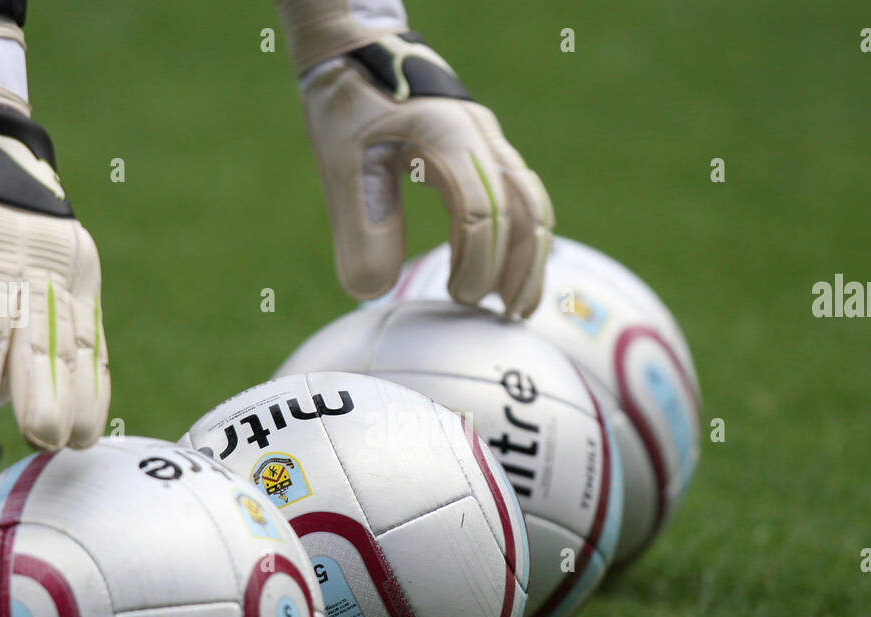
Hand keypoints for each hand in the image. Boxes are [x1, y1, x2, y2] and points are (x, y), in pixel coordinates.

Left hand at [295, 31, 553, 316]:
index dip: (478, 262)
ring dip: (532, 255)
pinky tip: (506, 269)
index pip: (482, 212)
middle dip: (520, 268)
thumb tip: (370, 293)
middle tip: (506, 318)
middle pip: (525, 210)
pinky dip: (523, 235)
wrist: (355, 45)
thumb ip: (357, 227)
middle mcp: (480, 135)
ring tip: (519, 304)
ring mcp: (488, 139)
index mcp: (447, 135)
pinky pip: (521, 194)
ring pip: (532, 202)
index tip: (457, 297)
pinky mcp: (484, 147)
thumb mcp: (338, 163)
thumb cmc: (344, 101)